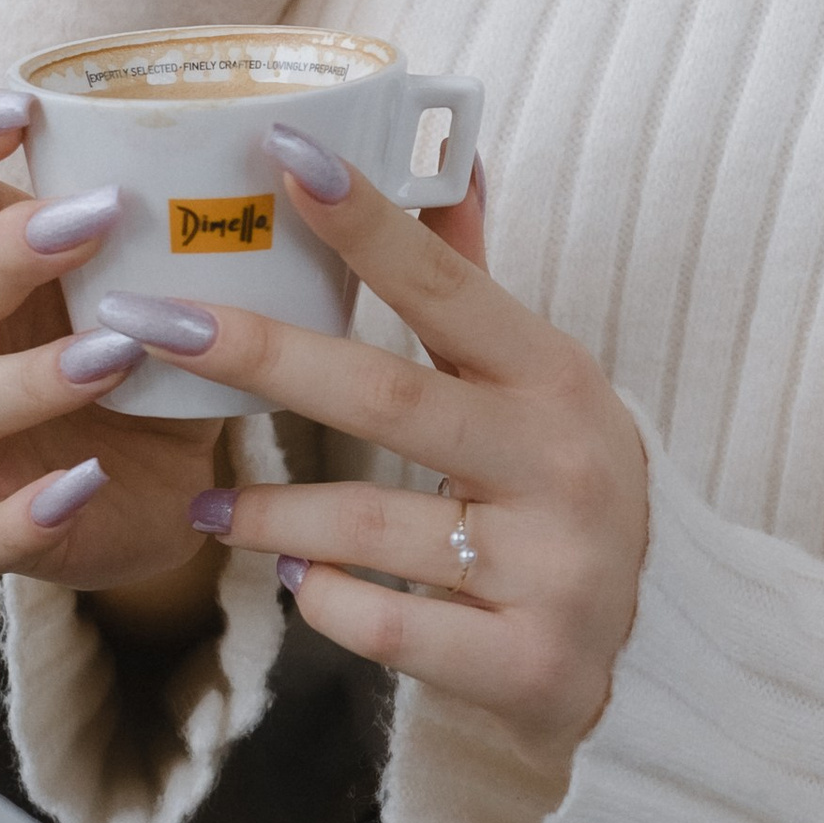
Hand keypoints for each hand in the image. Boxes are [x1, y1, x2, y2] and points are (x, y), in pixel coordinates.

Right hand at [0, 91, 232, 613]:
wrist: (142, 490)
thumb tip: (302, 134)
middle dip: (7, 252)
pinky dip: (34, 507)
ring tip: (115, 352)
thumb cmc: (133, 347)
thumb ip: (185, 211)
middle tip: (99, 215)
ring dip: (30, 378)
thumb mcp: (149, 272)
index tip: (20, 106)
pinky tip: (89, 479)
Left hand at [154, 130, 648, 779]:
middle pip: (385, 397)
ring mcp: (544, 565)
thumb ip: (475, 280)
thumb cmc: (574, 482)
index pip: (445, 285)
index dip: (367, 223)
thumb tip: (453, 159)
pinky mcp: (524, 663)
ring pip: (372, 525)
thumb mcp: (545, 378)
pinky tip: (292, 581)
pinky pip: (390, 629)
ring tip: (206, 505)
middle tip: (155, 324)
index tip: (285, 158)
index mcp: (553, 375)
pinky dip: (328, 600)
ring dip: (272, 511)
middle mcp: (553, 460)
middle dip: (261, 355)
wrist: (668, 646)